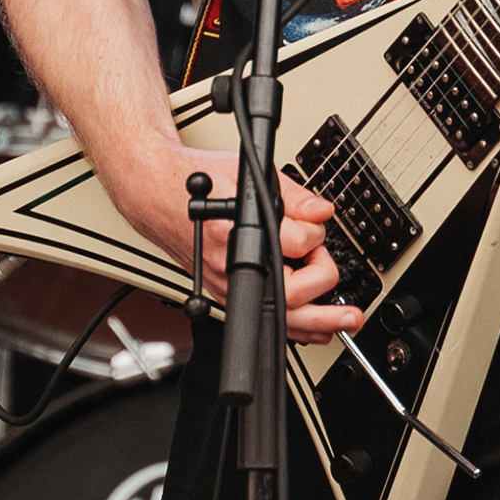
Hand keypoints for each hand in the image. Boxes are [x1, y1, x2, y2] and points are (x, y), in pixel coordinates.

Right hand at [115, 133, 359, 343]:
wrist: (155, 193)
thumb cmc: (196, 182)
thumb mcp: (248, 173)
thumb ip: (291, 195)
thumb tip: (321, 212)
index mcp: (236, 233)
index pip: (294, 244)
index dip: (314, 231)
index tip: (313, 221)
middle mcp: (230, 266)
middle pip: (289, 297)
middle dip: (324, 292)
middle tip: (344, 293)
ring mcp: (226, 285)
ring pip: (277, 319)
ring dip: (316, 323)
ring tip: (344, 320)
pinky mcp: (225, 292)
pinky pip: (262, 318)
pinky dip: (293, 327)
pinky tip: (315, 326)